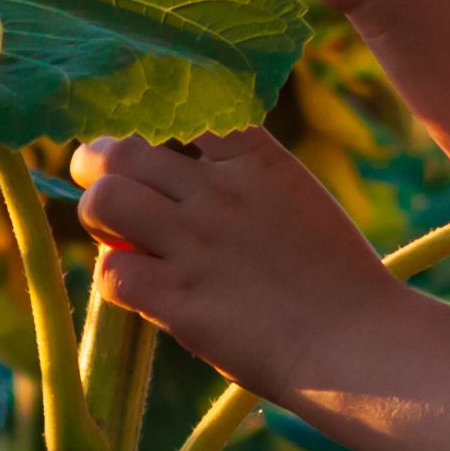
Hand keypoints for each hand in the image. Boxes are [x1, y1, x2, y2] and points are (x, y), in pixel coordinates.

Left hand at [73, 128, 389, 401]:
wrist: (355, 342)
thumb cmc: (336, 276)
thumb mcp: (296, 199)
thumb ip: (242, 182)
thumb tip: (179, 184)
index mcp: (256, 160)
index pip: (182, 108)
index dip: (150, 118)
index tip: (140, 134)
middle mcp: (219, 192)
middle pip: (125, 150)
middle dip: (98, 161)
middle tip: (94, 177)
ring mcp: (195, 243)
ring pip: (105, 200)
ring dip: (95, 213)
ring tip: (108, 230)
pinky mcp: (177, 298)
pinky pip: (110, 271)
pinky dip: (113, 277)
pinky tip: (136, 286)